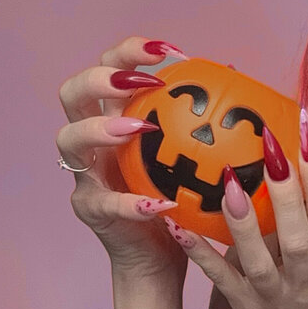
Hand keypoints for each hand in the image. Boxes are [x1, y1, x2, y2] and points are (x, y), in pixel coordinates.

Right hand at [57, 35, 190, 279]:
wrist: (164, 256)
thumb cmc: (184, 201)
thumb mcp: (200, 157)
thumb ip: (208, 119)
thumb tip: (238, 75)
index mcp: (117, 117)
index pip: (109, 68)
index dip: (130, 52)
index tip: (170, 52)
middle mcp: (94, 141)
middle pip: (73, 94)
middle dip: (100, 78)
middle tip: (139, 82)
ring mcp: (86, 175)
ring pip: (69, 140)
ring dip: (101, 129)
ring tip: (136, 128)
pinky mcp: (91, 210)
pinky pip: (103, 202)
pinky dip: (131, 202)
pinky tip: (161, 205)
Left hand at [164, 112, 307, 308]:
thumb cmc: (307, 304)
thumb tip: (289, 161)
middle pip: (302, 237)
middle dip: (289, 192)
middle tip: (271, 147)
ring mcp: (276, 300)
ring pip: (261, 261)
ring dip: (245, 224)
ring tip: (228, 184)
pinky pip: (222, 282)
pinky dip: (202, 255)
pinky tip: (180, 227)